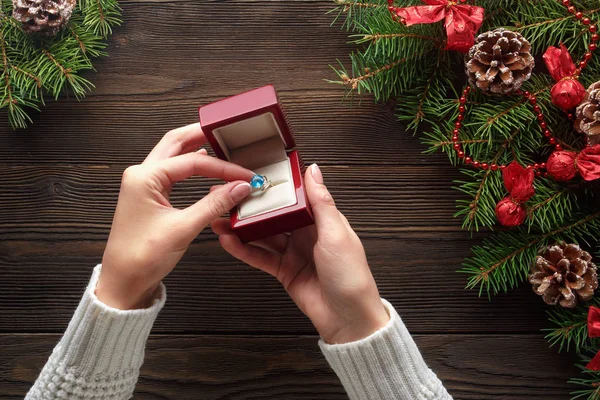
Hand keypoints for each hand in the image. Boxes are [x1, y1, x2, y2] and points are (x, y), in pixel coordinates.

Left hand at [97, 123, 253, 309]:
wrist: (124, 281)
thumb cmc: (142, 257)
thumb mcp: (183, 228)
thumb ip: (214, 204)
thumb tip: (240, 188)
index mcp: (144, 177)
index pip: (192, 161)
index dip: (223, 167)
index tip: (244, 175)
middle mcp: (141, 174)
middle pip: (176, 142)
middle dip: (203, 135)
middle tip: (228, 133)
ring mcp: (143, 184)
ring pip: (173, 154)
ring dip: (196, 148)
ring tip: (221, 145)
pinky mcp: (149, 195)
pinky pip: (172, 171)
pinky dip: (191, 166)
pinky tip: (205, 166)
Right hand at [212, 164, 388, 343]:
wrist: (347, 318)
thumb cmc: (351, 276)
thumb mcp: (337, 233)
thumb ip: (321, 202)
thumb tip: (314, 171)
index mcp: (323, 221)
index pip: (296, 197)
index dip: (276, 187)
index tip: (256, 175)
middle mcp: (307, 234)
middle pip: (274, 215)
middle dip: (253, 207)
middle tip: (230, 197)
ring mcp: (294, 253)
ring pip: (263, 235)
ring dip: (242, 228)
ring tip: (221, 218)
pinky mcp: (284, 271)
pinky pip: (260, 257)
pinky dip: (243, 249)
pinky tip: (229, 241)